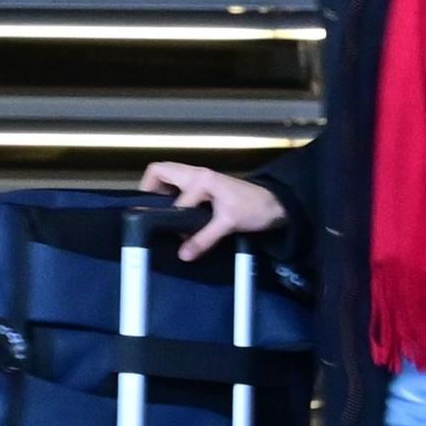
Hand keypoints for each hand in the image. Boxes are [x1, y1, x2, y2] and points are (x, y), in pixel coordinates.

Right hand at [138, 162, 288, 261]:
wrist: (275, 205)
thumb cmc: (254, 207)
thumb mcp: (229, 223)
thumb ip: (204, 238)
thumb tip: (183, 254)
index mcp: (201, 178)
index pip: (169, 191)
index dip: (162, 209)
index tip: (159, 226)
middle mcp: (197, 174)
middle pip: (161, 170)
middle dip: (150, 188)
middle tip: (150, 212)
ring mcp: (200, 179)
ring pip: (169, 177)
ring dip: (160, 192)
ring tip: (159, 216)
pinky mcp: (205, 187)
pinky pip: (179, 186)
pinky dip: (171, 197)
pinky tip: (174, 217)